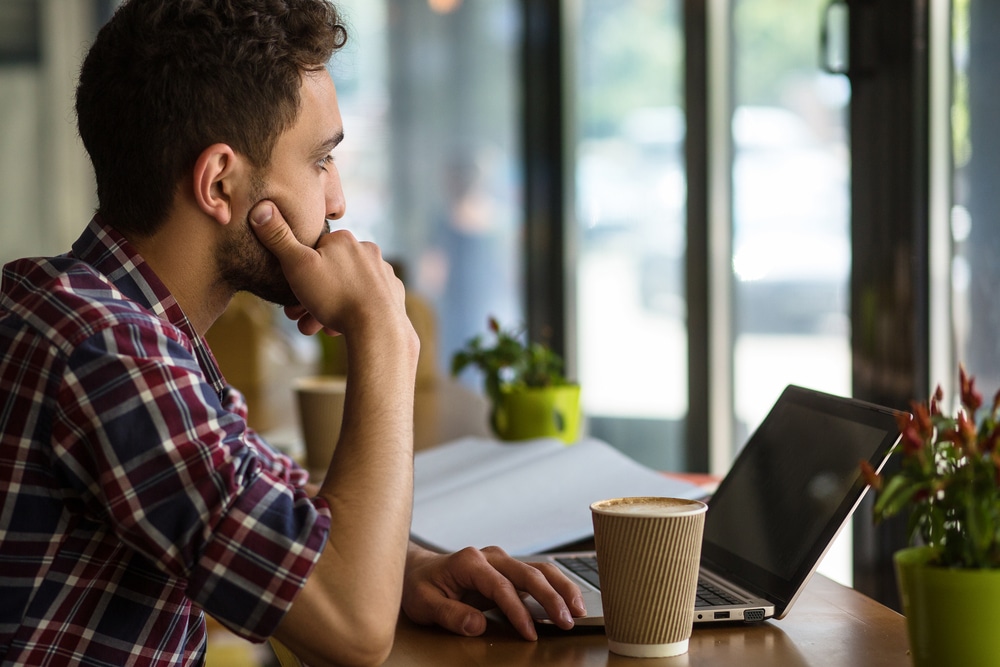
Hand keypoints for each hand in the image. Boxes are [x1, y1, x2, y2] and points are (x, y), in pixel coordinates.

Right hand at [249, 200, 408, 339]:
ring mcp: (383, 273)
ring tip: (312, 328)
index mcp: (344, 240)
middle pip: (329, 273)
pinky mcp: (393, 294)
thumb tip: (261, 207)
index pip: (314, 251)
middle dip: (309, 296)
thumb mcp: (297, 265)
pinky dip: (350, 314)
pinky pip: (365, 302)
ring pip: (346, 290)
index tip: (288, 292)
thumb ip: (278, 237)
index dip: (297, 272)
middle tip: (296, 317)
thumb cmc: (335, 295)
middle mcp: (368, 251)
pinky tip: (339, 328)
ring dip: (326, 309)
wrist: (377, 327)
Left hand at [401, 544, 586, 640]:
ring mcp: (501, 561)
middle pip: (528, 572)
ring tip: (578, 610)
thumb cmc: (421, 586)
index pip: (501, 586)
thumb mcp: (424, 603)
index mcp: (469, 561)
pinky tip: (569, 602)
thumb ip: (450, 614)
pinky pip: (537, 575)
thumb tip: (476, 625)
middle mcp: (490, 556)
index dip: (518, 610)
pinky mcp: (508, 570)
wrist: (419, 570)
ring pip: (539, 569)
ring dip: (561, 588)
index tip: (530, 633)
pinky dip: (556, 587)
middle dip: (551, 597)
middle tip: (567, 621)